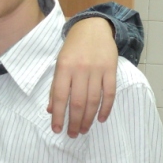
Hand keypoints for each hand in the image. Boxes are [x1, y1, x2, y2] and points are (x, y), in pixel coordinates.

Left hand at [48, 17, 117, 135]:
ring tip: (83, 130)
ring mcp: (97, 69)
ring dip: (88, 119)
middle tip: (73, 134)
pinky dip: (106, 108)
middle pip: (77, 102)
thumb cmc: (73, 48)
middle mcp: (80, 69)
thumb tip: (51, 110)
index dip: (58, 116)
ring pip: (93, 100)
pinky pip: (109, 93)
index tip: (57, 130)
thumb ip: (55, 86)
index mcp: (64, 67)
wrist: (93, 27)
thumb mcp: (59, 63)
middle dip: (74, 122)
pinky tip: (101, 119)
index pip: (59, 96)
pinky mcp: (111, 69)